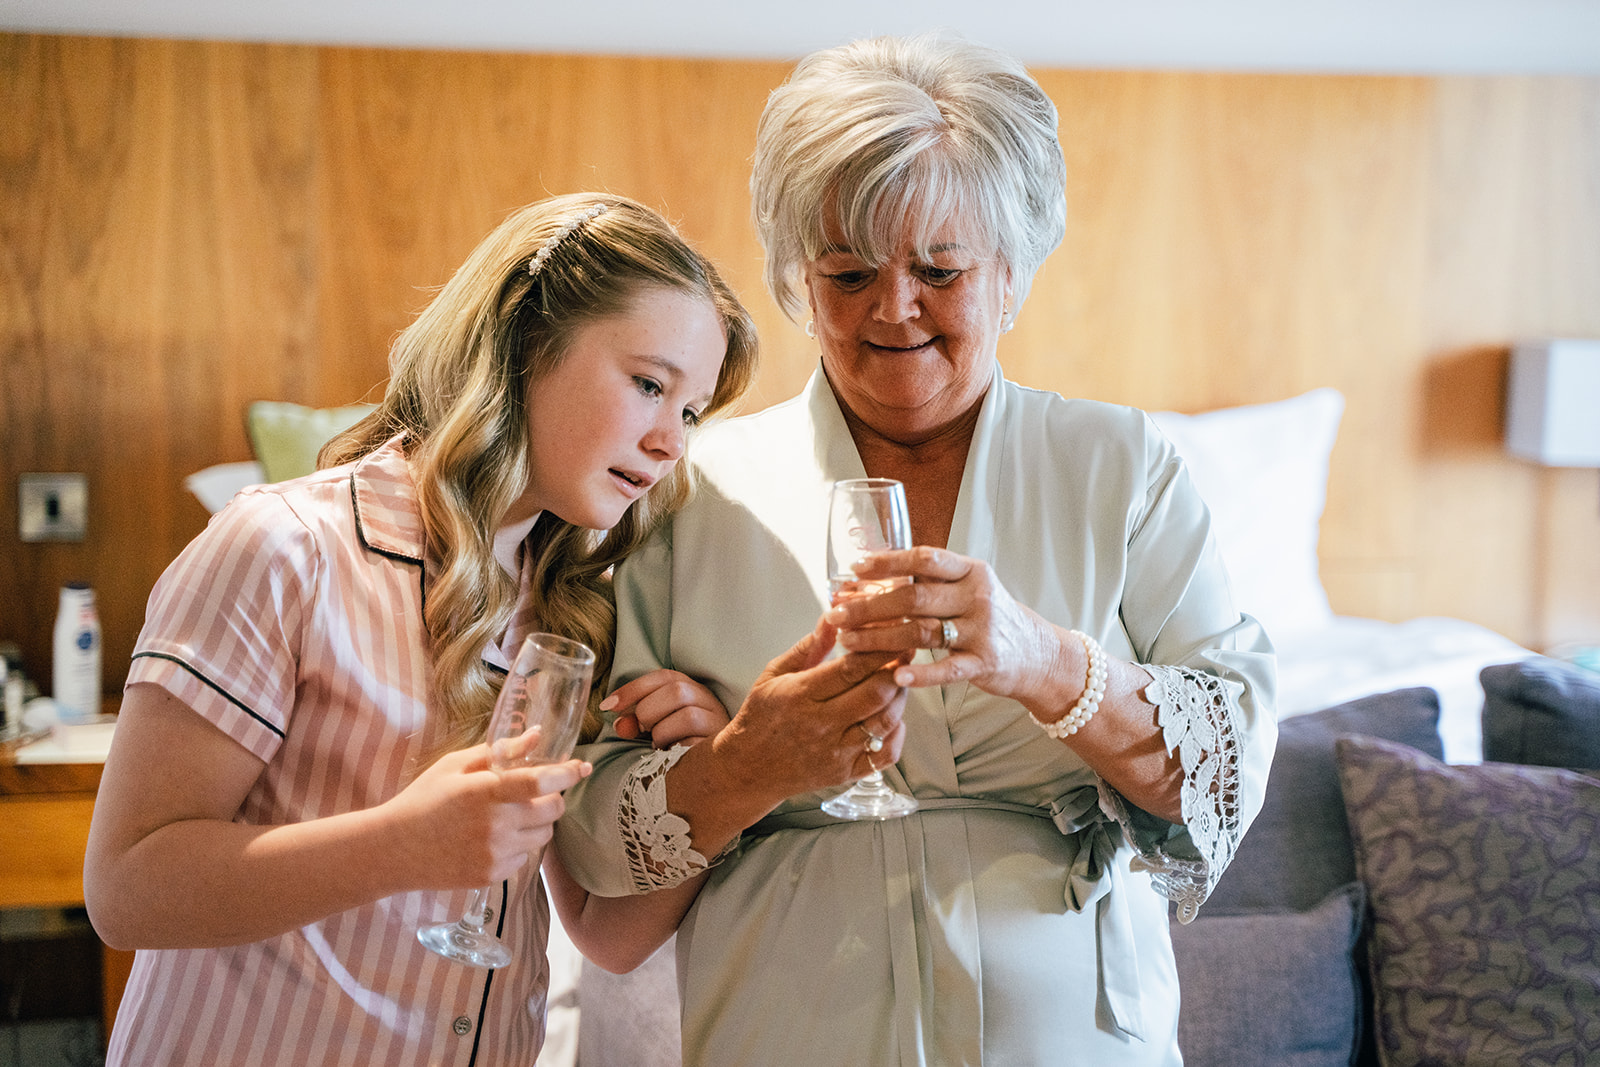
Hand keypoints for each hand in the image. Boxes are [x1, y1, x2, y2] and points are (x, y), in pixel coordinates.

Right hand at [381, 744, 590, 890]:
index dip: (567, 773)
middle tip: (534, 793)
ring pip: (543, 837)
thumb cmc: (425, 799)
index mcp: (485, 791)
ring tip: (508, 816)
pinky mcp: (491, 875)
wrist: (394, 849)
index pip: (541, 781)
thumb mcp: (456, 765)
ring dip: (536, 823)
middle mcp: (494, 825)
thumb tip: (537, 735)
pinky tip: (491, 839)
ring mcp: (494, 854)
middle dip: (551, 798)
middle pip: (552, 811)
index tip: (581, 767)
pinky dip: (518, 847)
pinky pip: (524, 859)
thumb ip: (500, 751)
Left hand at [602, 669, 728, 748]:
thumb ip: (637, 722)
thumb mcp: (655, 728)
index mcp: (693, 691)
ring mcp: (719, 725)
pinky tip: (671, 755)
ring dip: (662, 732)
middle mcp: (711, 703)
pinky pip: (695, 744)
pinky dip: (676, 749)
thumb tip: (620, 724)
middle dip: (648, 711)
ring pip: (688, 716)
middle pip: (677, 691)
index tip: (608, 706)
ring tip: (660, 745)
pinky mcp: (721, 748)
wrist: (707, 775)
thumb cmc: (678, 747)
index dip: (634, 688)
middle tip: (642, 730)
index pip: (665, 677)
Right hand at [709, 616, 909, 805]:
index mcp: (799, 696)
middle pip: (874, 694)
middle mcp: (820, 726)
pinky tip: (892, 717)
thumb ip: (809, 646)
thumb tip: (834, 616)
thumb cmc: (761, 717)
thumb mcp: (775, 674)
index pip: (851, 669)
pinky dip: (897, 734)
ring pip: (884, 722)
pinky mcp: (845, 774)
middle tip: (906, 654)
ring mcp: (835, 753)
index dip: (879, 651)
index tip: (895, 635)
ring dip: (899, 698)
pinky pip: (884, 754)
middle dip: (896, 671)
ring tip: (898, 682)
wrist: (748, 768)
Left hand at [828, 546, 1063, 707]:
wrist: (1038, 653)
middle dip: (869, 605)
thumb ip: (930, 581)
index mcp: (970, 571)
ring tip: (848, 643)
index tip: (855, 569)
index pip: (925, 558)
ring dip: (880, 638)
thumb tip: (870, 577)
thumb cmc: (990, 617)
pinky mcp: (985, 663)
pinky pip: (947, 669)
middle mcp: (977, 596)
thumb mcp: (968, 588)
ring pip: (922, 632)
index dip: (888, 561)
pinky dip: (920, 674)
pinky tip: (895, 675)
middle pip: (915, 596)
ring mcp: (982, 630)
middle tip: (836, 613)